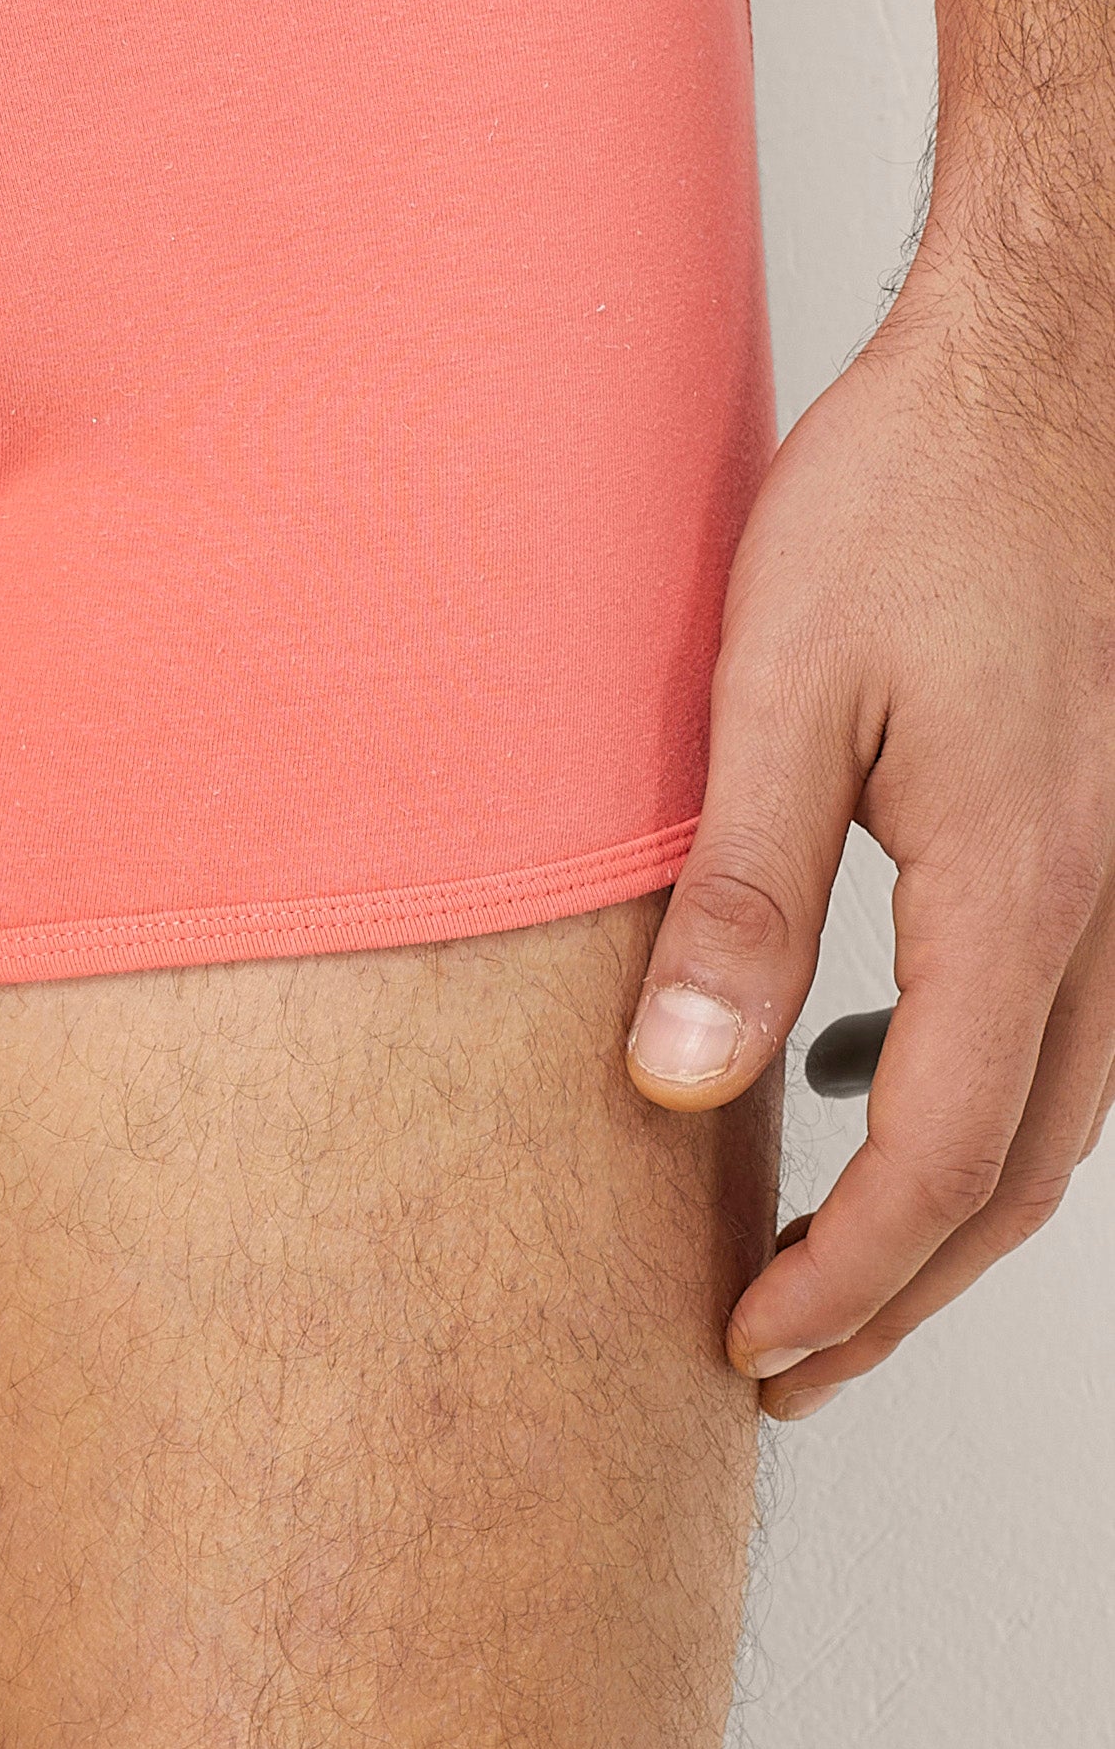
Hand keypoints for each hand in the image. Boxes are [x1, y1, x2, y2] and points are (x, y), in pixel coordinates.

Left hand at [623, 248, 1114, 1418]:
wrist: (1038, 384)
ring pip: (1054, 1112)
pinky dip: (981, 1104)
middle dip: (897, 1292)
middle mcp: (1098, 916)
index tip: (745, 1351)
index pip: (936, 1167)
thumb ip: (738, 896)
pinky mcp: (1096, 833)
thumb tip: (676, 1082)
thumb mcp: (778, 690)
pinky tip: (877, 1081)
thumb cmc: (910, 504)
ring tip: (826, 1264)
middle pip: (1013, 1176)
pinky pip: (1060, 1025)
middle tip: (779, 1364)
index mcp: (1014, 901)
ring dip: (947, 1211)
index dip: (842, 1281)